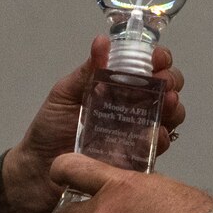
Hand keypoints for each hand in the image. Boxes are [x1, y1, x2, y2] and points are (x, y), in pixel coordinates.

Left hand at [0, 38, 186, 212]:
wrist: (39, 171)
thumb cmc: (49, 128)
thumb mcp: (64, 94)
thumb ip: (87, 71)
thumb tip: (103, 41)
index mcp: (115, 86)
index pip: (145, 66)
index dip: (158, 59)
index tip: (158, 59)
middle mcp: (130, 106)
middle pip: (164, 88)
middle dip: (171, 81)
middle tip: (164, 83)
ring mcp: (136, 132)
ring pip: (168, 115)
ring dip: (174, 107)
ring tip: (168, 105)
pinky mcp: (136, 158)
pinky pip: (157, 146)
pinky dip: (163, 137)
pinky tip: (158, 134)